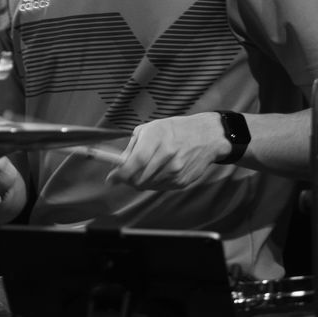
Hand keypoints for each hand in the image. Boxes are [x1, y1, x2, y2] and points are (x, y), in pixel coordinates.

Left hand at [106, 112, 229, 189]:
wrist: (206, 137)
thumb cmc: (175, 130)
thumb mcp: (151, 129)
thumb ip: (132, 147)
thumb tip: (118, 164)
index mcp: (158, 138)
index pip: (136, 161)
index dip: (121, 173)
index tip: (111, 179)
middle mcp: (168, 155)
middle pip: (139, 177)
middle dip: (127, 179)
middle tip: (124, 174)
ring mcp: (177, 170)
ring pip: (148, 185)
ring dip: (140, 181)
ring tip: (144, 169)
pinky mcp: (182, 182)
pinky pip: (159, 188)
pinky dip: (153, 183)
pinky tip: (158, 171)